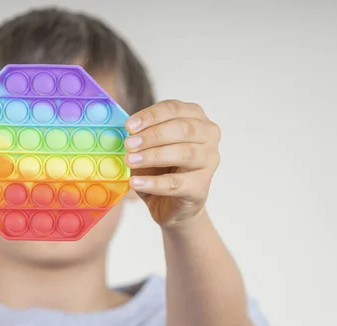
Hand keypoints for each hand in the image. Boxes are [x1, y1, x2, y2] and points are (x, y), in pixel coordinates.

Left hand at [123, 100, 220, 226]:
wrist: (171, 205)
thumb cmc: (161, 169)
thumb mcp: (148, 147)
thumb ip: (141, 136)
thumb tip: (127, 133)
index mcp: (195, 118)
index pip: (174, 109)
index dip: (151, 116)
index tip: (129, 126)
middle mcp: (208, 136)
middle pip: (183, 129)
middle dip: (153, 135)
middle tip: (129, 144)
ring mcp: (209, 161)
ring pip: (184, 153)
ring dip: (153, 156)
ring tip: (130, 161)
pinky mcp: (201, 187)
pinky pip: (177, 183)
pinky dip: (154, 183)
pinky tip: (136, 183)